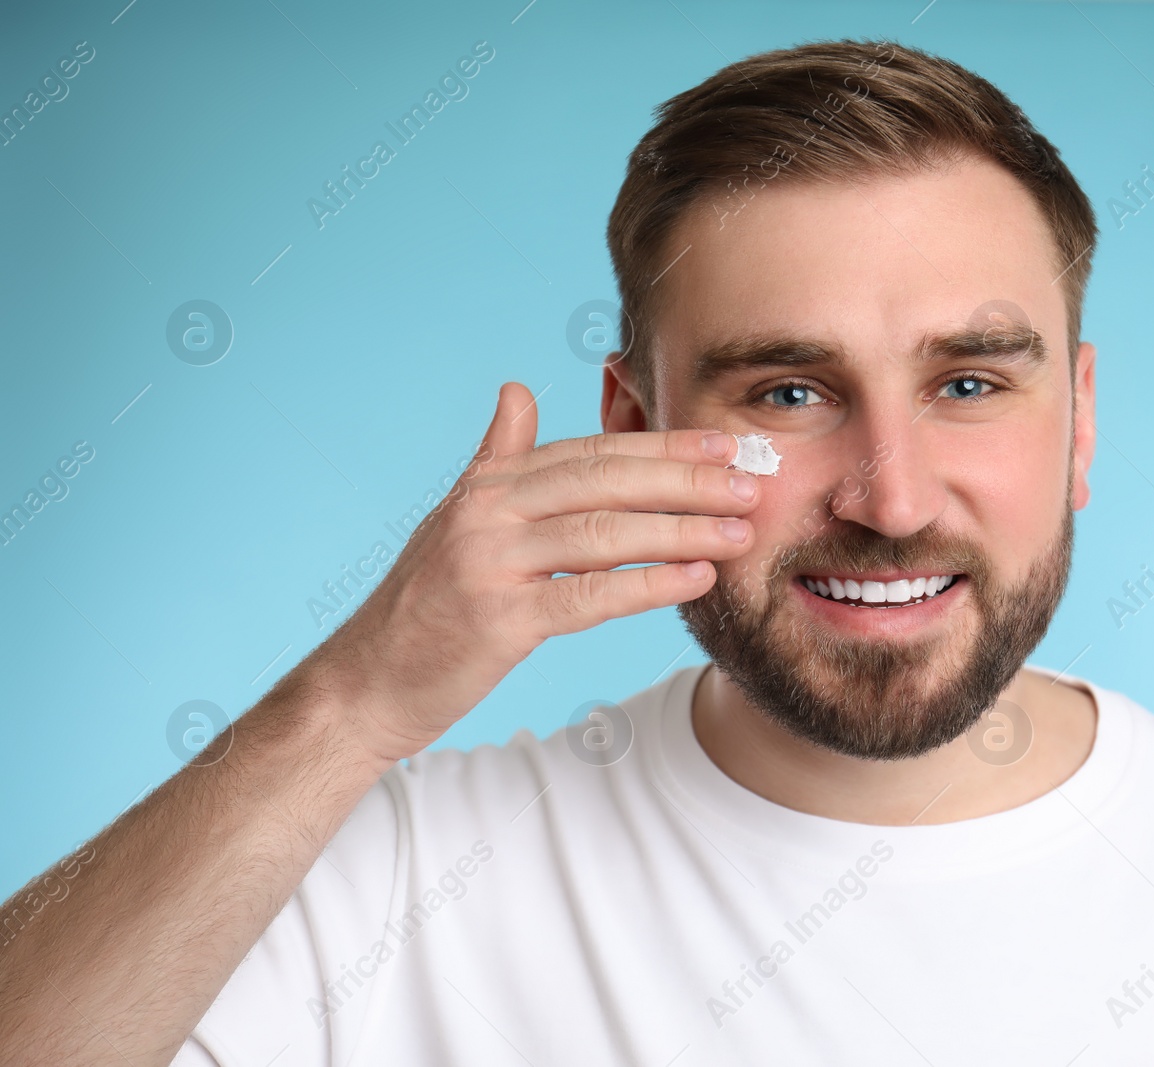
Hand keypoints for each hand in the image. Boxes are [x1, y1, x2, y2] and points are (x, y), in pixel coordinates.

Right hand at [297, 382, 758, 765]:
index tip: (723, 444)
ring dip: (682, 529)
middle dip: (686, 479)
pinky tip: (695, 578)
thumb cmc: (426, 604)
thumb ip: (496, 456)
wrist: (366, 682)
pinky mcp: (497, 621)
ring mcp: (490, 564)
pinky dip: (648, 584)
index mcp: (488, 486)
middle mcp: (487, 513)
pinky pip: (588, 596)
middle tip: (751, 480)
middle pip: (606, 482)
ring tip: (741, 530)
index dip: (661, 446)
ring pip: (604, 534)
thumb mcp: (457, 520)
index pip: (591, 453)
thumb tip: (517, 389)